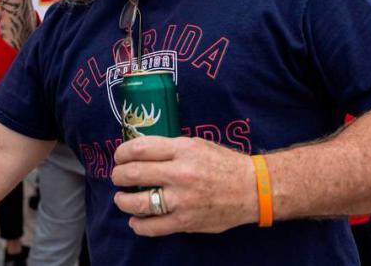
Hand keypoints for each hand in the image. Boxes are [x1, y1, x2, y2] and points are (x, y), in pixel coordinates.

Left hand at [111, 136, 256, 235]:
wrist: (253, 189)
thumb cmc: (224, 163)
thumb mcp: (196, 144)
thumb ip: (170, 148)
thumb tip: (141, 151)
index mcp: (182, 150)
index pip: (140, 148)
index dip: (122, 153)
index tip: (119, 157)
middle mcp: (180, 174)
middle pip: (134, 173)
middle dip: (118, 175)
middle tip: (118, 177)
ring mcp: (182, 200)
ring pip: (139, 202)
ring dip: (123, 201)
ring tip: (121, 199)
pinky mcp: (187, 221)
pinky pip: (154, 227)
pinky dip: (139, 225)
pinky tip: (135, 220)